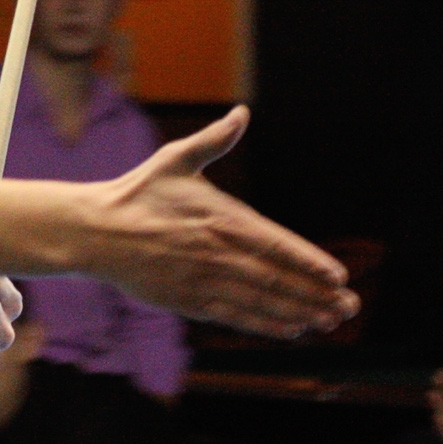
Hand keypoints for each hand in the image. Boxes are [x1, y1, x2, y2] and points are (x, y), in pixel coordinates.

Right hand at [84, 108, 354, 337]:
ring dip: (298, 313)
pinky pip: (234, 317)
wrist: (94, 231)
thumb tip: (242, 113)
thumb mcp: (176, 159)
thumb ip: (214, 140)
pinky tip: (290, 331)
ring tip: (329, 321)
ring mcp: (202, 280)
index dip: (310, 262)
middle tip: (349, 306)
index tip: (339, 276)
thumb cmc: (137, 193)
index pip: (277, 244)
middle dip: (316, 295)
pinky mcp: (186, 301)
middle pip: (276, 279)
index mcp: (221, 218)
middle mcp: (217, 253)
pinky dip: (265, 325)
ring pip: (260, 302)